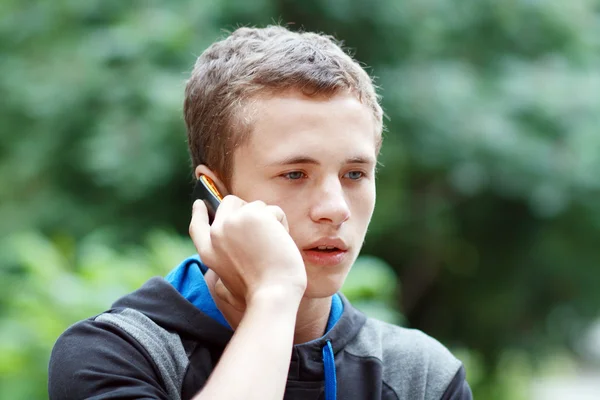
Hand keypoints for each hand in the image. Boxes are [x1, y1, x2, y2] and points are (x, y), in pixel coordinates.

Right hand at [189, 196, 306, 309]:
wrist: (273, 294)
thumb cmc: (257, 296)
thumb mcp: (228, 289)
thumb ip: (221, 280)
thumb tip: (217, 284)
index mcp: (209, 253)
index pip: (197, 226)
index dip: (199, 213)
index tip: (199, 203)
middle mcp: (217, 233)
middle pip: (230, 204)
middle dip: (248, 210)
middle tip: (262, 228)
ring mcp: (233, 221)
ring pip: (256, 206)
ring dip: (270, 223)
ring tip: (273, 247)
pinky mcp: (253, 214)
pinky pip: (274, 211)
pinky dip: (283, 226)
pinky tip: (281, 244)